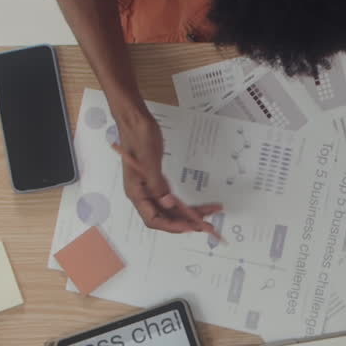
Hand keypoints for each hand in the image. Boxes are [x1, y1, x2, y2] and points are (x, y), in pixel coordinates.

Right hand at [116, 107, 222, 235]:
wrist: (136, 120)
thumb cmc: (139, 137)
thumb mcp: (149, 161)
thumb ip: (157, 184)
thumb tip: (168, 203)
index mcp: (136, 192)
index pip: (153, 219)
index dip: (172, 225)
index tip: (191, 226)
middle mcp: (142, 194)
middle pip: (165, 216)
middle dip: (186, 222)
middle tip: (207, 225)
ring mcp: (150, 188)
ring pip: (171, 208)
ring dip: (190, 213)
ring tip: (209, 214)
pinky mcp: (158, 181)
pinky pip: (172, 198)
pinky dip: (186, 203)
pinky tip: (200, 205)